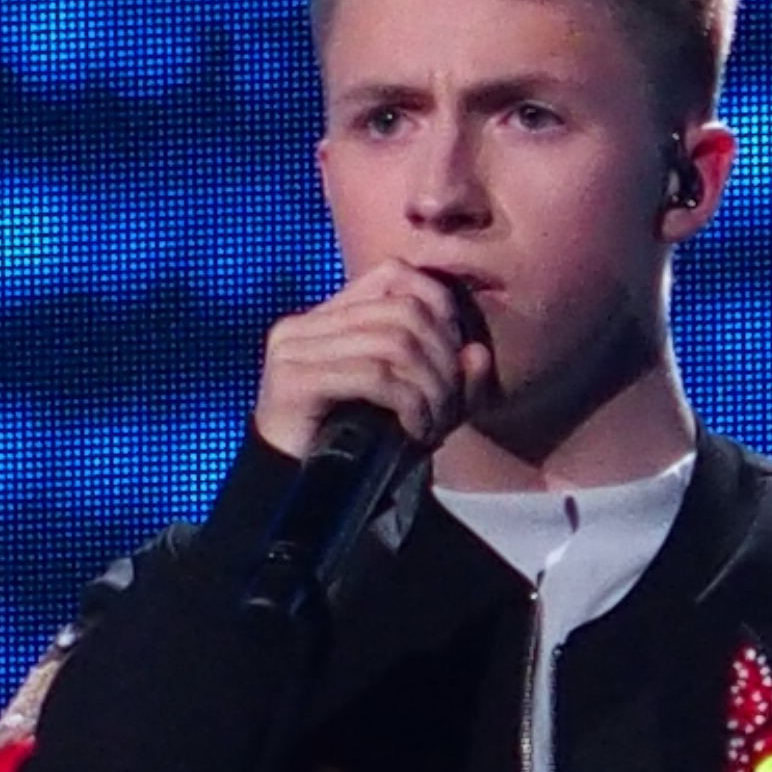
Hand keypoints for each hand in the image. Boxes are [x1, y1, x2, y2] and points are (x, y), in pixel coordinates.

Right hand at [250, 264, 492, 461]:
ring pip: (394, 342)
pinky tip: (415, 431)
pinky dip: (409, 403)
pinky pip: (374, 375)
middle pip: (404, 310)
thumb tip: (478, 354)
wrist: (296, 498)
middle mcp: (305, 324)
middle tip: (450, 407)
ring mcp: (293, 349)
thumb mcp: (414, 409)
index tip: (456, 359)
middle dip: (443, 360)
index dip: (440, 307)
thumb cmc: (355, 450)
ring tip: (435, 425)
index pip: (395, 274)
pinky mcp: (293, 381)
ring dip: (431, 387)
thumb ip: (450, 381)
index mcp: (327, 317)